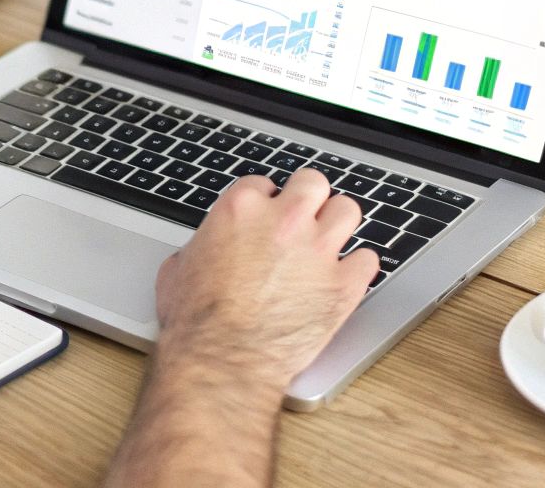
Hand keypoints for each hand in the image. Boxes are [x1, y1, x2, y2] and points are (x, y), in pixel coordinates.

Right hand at [104, 169, 375, 487]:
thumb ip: (201, 247)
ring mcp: (318, 250)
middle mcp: (284, 220)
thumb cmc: (197, 324)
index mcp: (241, 209)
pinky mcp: (343, 284)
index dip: (265, 204)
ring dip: (338, 225)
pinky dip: (358, 269)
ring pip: (348, 210)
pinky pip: (367, 260)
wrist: (223, 362)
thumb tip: (203, 252)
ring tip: (328, 243)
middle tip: (303, 219)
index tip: (266, 220)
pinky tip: (344, 279)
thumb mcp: (177, 270)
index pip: (265, 185)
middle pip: (313, 183)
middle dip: (308, 199)